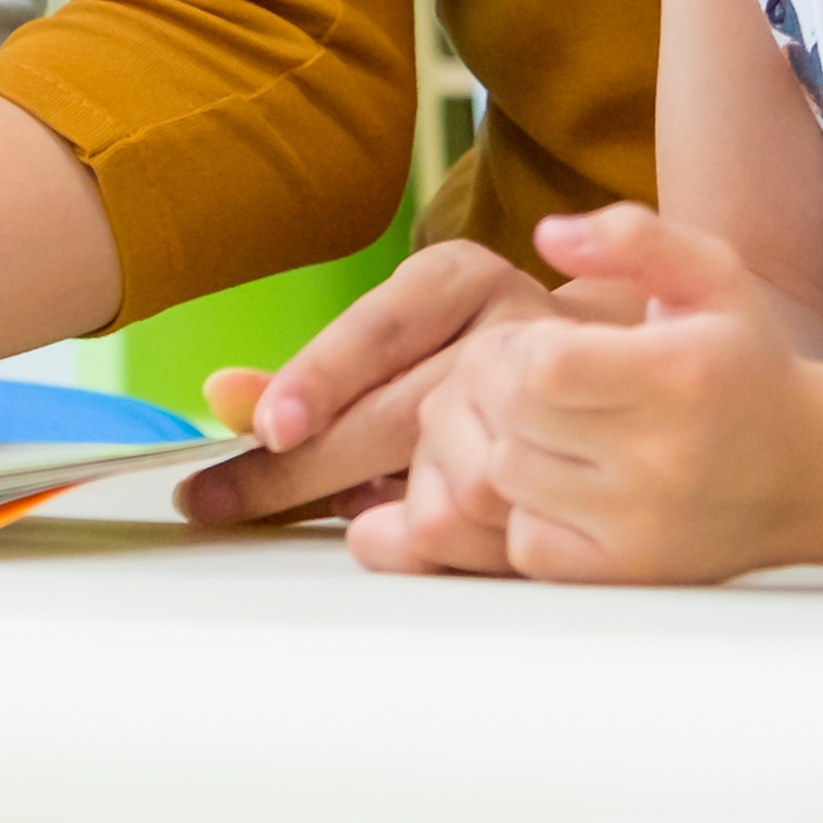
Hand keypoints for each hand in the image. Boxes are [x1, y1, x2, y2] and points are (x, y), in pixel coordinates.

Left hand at [171, 238, 575, 525]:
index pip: (377, 329)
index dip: (317, 379)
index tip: (266, 429)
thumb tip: (221, 398)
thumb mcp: (393, 337)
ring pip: (451, 475)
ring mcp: (558, 404)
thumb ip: (309, 374)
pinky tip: (405, 541)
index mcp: (460, 278)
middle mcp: (514, 326)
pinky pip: (495, 525)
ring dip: (379, 511)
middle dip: (306, 469)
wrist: (602, 365)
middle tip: (228, 499)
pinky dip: (438, 544)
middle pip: (401, 410)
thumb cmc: (467, 352)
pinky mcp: (581, 472)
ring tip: (337, 517)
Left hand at [351, 205, 818, 583]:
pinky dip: (523, 510)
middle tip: (530, 380)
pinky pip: (525, 544)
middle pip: (512, 419)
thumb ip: (631, 235)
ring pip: (506, 480)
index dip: (521, 346)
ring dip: (508, 444)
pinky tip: (559, 481)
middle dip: (500, 389)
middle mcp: (663, 460)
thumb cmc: (745, 363)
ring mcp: (644, 527)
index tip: (545, 342)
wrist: (812, 472)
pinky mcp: (629, 573)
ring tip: (545, 425)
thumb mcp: (711, 274)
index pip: (541, 366)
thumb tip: (547, 234)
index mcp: (679, 376)